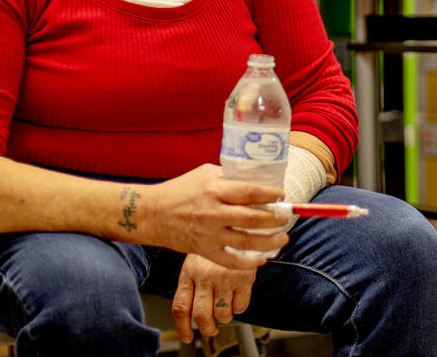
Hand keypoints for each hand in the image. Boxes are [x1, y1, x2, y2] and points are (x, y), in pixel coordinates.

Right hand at [140, 164, 287, 268]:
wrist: (151, 213)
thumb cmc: (179, 190)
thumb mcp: (204, 174)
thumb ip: (228, 177)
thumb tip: (254, 179)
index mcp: (214, 189)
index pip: (250, 191)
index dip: (270, 194)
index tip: (281, 195)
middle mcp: (213, 212)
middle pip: (252, 218)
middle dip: (274, 219)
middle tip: (285, 217)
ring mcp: (209, 234)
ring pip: (246, 241)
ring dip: (269, 242)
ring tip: (282, 238)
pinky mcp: (203, 250)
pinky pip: (230, 261)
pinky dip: (248, 263)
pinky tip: (261, 260)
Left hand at [172, 253, 256, 342]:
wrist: (238, 225)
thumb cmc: (215, 246)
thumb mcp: (196, 260)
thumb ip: (191, 284)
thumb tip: (189, 314)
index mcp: (189, 272)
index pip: (181, 307)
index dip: (183, 327)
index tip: (188, 335)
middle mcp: (205, 276)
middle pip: (202, 315)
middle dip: (207, 328)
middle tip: (211, 328)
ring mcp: (225, 277)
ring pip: (223, 314)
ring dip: (225, 316)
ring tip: (226, 306)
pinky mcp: (244, 278)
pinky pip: (241, 307)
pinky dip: (240, 307)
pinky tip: (238, 295)